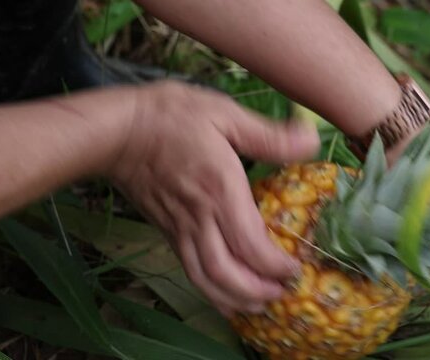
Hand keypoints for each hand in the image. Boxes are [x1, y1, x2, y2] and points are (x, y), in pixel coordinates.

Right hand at [108, 81, 319, 314]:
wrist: (117, 132)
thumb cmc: (173, 117)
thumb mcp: (226, 115)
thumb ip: (269, 135)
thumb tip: (312, 140)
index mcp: (220, 190)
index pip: (250, 245)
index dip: (276, 266)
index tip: (296, 268)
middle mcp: (200, 218)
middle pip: (228, 274)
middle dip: (258, 292)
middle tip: (284, 292)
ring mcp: (180, 229)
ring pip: (206, 280)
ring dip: (235, 299)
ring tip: (259, 305)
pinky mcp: (167, 233)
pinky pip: (190, 272)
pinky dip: (211, 291)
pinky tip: (226, 295)